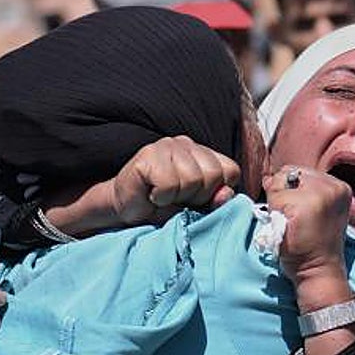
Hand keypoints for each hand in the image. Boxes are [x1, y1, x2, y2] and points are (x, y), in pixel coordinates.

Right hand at [42, 136, 240, 235]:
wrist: (124, 209)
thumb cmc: (162, 209)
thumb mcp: (195, 209)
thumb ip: (215, 203)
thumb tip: (225, 196)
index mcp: (204, 154)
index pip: (230, 172)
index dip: (216, 193)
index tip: (195, 199)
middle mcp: (188, 144)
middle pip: (213, 176)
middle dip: (196, 196)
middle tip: (176, 199)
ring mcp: (168, 146)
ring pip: (192, 179)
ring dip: (177, 198)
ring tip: (163, 197)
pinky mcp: (149, 154)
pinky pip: (169, 183)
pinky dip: (161, 197)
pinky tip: (151, 194)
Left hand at [264, 165, 350, 291]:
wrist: (319, 271)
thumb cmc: (312, 245)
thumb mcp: (310, 211)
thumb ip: (294, 191)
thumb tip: (268, 178)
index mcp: (339, 187)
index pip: (301, 171)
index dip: (290, 190)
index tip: (299, 213)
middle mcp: (333, 186)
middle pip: (290, 172)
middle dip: (284, 193)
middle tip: (295, 220)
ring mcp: (320, 194)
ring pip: (280, 184)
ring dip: (278, 204)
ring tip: (291, 224)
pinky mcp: (304, 205)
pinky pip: (275, 197)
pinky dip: (273, 213)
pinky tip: (286, 227)